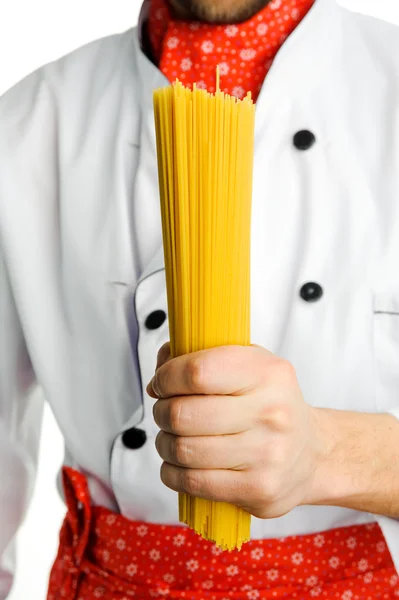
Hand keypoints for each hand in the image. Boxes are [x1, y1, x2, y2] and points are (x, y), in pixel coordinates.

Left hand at [148, 344, 326, 518]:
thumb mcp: (251, 365)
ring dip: (164, 444)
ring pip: (184, 450)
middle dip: (161, 412)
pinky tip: (178, 465)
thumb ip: (204, 355)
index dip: (167, 377)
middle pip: (184, 414)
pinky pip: (193, 482)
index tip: (162, 383)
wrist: (313, 454)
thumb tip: (161, 366)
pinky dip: (172, 473)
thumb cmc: (270, 404)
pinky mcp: (259, 489)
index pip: (198, 372)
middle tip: (164, 412)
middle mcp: (271, 412)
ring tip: (172, 438)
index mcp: (268, 372)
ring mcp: (267, 454)